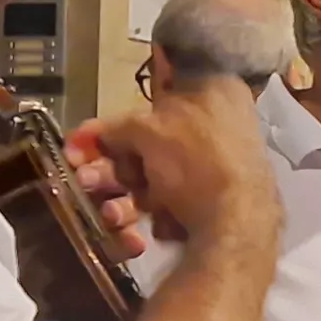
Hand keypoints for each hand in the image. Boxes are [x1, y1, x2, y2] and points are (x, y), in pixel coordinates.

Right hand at [73, 76, 274, 252]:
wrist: (239, 227)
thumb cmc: (197, 163)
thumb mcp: (147, 132)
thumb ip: (117, 127)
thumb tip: (91, 133)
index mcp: (219, 90)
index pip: (156, 98)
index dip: (114, 124)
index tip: (81, 143)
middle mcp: (225, 125)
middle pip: (153, 145)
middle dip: (113, 169)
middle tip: (84, 179)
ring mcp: (223, 167)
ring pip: (161, 179)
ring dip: (127, 199)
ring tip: (112, 214)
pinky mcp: (220, 203)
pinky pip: (178, 203)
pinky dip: (160, 216)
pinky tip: (149, 230)